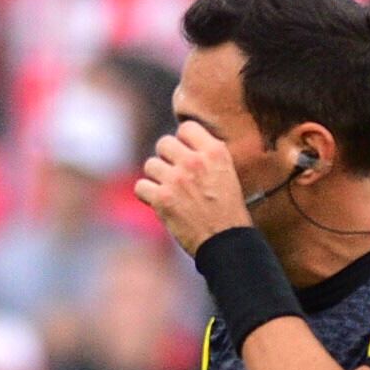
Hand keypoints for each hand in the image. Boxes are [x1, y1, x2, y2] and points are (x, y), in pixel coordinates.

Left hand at [135, 122, 254, 254]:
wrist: (226, 241)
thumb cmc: (229, 210)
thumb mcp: (226, 173)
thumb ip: (206, 156)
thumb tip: (183, 144)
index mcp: (214, 152)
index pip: (186, 128)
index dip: (183, 140)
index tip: (185, 153)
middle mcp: (194, 161)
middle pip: (163, 143)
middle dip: (167, 158)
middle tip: (175, 174)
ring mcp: (176, 179)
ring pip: (150, 165)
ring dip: (156, 177)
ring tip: (169, 190)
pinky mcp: (161, 198)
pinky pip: (140, 186)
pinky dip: (147, 195)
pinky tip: (158, 201)